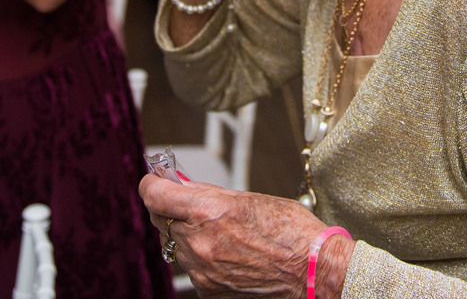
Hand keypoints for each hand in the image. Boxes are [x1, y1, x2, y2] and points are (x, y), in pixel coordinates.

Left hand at [141, 175, 347, 297]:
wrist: (313, 272)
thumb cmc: (291, 232)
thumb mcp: (248, 198)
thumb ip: (207, 193)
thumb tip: (181, 185)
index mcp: (207, 212)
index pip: (153, 194)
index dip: (153, 183)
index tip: (156, 180)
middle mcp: (198, 243)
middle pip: (160, 219)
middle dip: (170, 208)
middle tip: (189, 202)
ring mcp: (201, 270)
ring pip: (175, 244)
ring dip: (186, 234)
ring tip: (220, 230)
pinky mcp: (208, 290)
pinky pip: (191, 266)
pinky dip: (201, 256)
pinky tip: (227, 251)